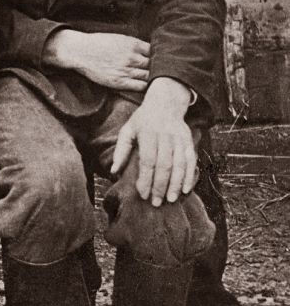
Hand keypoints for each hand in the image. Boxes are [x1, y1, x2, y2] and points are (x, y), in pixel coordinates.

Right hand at [45, 29, 150, 92]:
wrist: (81, 52)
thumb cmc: (99, 43)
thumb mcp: (120, 38)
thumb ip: (135, 44)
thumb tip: (150, 50)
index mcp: (133, 44)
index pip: (155, 51)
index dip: (159, 56)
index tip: (159, 59)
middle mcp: (131, 57)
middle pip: (154, 64)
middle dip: (158, 67)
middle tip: (161, 71)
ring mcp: (126, 70)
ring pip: (149, 76)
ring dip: (153, 77)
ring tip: (156, 80)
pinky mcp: (119, 81)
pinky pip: (140, 86)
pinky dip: (146, 86)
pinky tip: (146, 85)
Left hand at [111, 77, 196, 205]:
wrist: (166, 103)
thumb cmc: (143, 121)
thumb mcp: (128, 130)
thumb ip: (121, 150)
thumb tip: (113, 171)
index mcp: (147, 133)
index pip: (148, 160)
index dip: (146, 179)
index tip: (143, 194)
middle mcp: (165, 136)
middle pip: (164, 165)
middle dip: (160, 186)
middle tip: (156, 203)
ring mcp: (179, 138)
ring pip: (180, 164)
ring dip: (176, 184)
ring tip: (170, 200)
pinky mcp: (189, 141)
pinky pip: (191, 160)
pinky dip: (190, 176)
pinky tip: (186, 189)